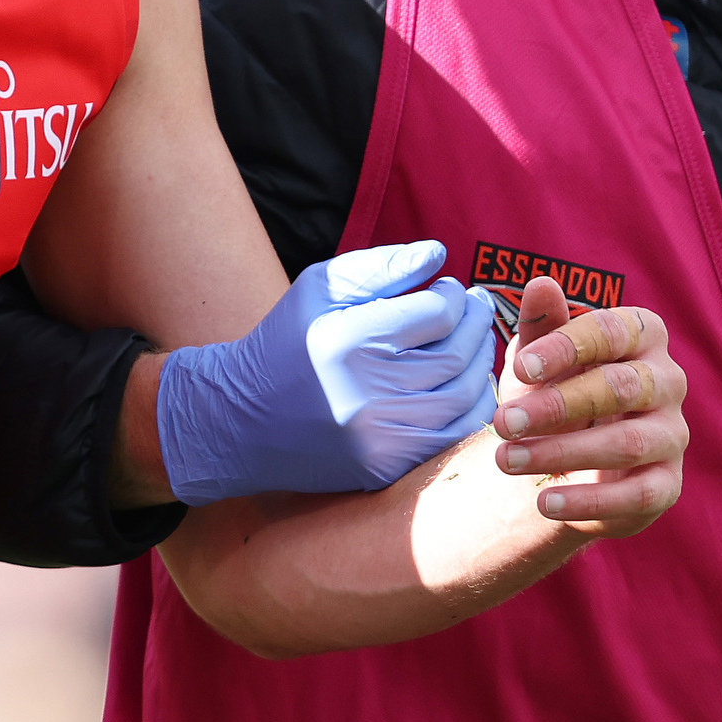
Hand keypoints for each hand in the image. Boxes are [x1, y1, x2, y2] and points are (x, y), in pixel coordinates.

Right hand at [153, 240, 498, 503]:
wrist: (240, 422)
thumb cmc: (284, 343)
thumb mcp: (317, 289)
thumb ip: (378, 267)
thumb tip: (438, 254)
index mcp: (348, 340)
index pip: (436, 312)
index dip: (453, 296)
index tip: (449, 289)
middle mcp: (367, 391)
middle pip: (457, 353)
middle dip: (477, 323)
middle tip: (476, 307)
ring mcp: (379, 436)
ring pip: (464, 395)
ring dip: (482, 362)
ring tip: (477, 340)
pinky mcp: (386, 466)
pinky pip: (453, 434)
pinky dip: (471, 404)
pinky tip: (465, 381)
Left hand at [488, 277, 687, 534]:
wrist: (560, 458)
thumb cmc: (552, 390)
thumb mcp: (538, 359)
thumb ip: (541, 326)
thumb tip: (542, 283)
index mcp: (641, 336)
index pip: (610, 332)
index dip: (565, 347)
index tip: (520, 367)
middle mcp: (667, 381)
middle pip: (620, 387)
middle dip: (556, 406)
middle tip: (501, 423)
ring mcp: (672, 434)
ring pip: (628, 442)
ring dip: (562, 453)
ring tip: (508, 460)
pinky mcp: (667, 484)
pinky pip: (638, 494)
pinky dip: (589, 501)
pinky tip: (543, 503)